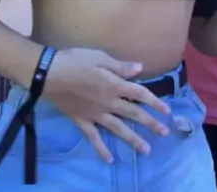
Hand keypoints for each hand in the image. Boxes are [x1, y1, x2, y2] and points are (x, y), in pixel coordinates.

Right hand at [44, 47, 170, 161]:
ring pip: (118, 129)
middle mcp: (109, 102)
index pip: (139, 94)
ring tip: (146, 150)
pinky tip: (109, 160)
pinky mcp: (82, 121)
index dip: (154, 102)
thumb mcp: (100, 57)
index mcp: (114, 85)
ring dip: (133, 140)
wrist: (50, 75)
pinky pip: (94, 138)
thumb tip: (139, 69)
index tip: (167, 111)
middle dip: (150, 123)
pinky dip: (101, 149)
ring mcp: (96, 114)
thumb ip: (120, 66)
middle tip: (164, 133)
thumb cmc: (75, 60)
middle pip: (133, 114)